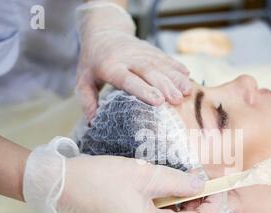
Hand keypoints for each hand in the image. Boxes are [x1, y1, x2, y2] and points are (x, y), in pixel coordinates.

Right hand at [60, 156, 221, 212]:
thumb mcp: (146, 174)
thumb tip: (202, 184)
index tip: (219, 185)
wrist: (63, 186)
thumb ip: (179, 181)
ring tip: (181, 184)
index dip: (214, 204)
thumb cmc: (101, 177)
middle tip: (200, 180)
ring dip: (181, 207)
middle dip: (197, 204)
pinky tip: (162, 195)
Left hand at [75, 1, 191, 119]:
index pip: (128, 79)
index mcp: (109, 66)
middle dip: (165, 85)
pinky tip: (188, 77)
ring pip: (160, 64)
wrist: (103, 32)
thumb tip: (92, 122)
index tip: (158, 101)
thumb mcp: (83, 80)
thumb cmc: (93, 62)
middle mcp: (127, 57)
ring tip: (187, 92)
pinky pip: (165, 58)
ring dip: (175, 78)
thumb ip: (87, 100)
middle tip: (177, 100)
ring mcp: (141, 52)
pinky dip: (177, 67)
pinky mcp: (151, 49)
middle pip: (149, 71)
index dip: (143, 89)